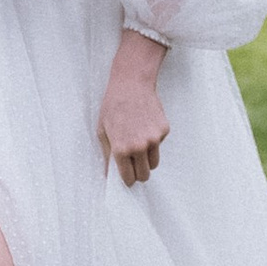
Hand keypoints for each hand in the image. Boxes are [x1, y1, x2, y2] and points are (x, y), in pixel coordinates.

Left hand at [99, 36, 168, 183]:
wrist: (131, 85)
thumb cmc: (112, 107)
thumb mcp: (102, 131)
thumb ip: (107, 155)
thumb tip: (108, 175)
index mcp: (122, 149)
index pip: (129, 178)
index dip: (127, 180)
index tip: (127, 179)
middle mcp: (139, 147)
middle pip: (144, 175)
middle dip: (139, 173)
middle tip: (134, 165)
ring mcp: (154, 139)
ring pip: (154, 163)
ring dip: (147, 160)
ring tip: (138, 143)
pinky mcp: (164, 130)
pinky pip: (159, 145)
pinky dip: (153, 141)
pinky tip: (144, 125)